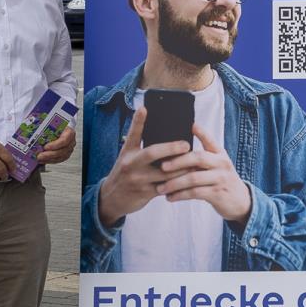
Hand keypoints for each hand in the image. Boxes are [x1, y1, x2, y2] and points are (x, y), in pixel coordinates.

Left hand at [35, 122, 76, 164]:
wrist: (60, 127)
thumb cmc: (56, 125)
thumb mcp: (51, 123)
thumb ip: (45, 125)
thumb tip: (33, 126)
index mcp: (69, 132)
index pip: (65, 140)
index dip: (55, 145)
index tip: (45, 147)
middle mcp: (70, 141)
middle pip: (63, 150)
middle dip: (50, 154)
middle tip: (40, 156)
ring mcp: (69, 148)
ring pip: (61, 157)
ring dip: (49, 159)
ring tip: (39, 159)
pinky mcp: (65, 154)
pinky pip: (59, 159)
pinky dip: (50, 160)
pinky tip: (43, 160)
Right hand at [96, 107, 192, 225]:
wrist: (111, 198)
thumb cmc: (125, 173)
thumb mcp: (128, 158)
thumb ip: (140, 146)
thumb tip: (161, 132)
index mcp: (127, 152)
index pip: (133, 134)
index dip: (138, 121)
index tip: (144, 108)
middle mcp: (131, 164)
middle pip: (152, 152)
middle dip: (171, 148)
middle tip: (187, 145)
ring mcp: (137, 179)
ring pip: (164, 172)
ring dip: (181, 167)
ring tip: (194, 162)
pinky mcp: (144, 193)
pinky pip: (165, 187)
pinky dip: (177, 183)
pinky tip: (189, 179)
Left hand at [156, 124, 253, 223]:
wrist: (240, 201)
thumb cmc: (220, 180)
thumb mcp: (217, 164)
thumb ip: (203, 156)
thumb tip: (179, 146)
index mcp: (220, 154)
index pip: (210, 140)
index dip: (202, 132)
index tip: (190, 125)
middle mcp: (222, 164)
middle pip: (199, 158)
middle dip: (178, 161)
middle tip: (162, 166)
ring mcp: (220, 179)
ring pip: (194, 178)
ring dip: (174, 183)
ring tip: (160, 187)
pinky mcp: (217, 194)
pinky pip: (195, 193)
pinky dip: (180, 195)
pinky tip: (170, 197)